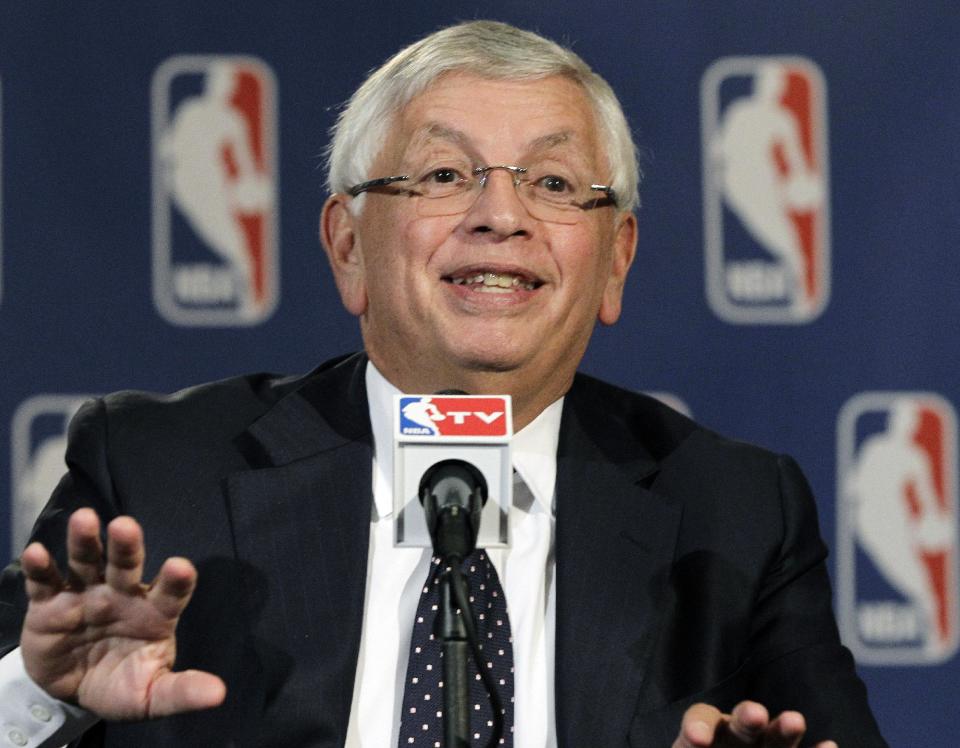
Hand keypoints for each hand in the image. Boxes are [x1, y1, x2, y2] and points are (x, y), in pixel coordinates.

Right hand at [19, 508, 225, 719]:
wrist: (74, 692)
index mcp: (155, 612)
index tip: (180, 567)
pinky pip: (45, 582)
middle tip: (125, 526)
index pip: (171, 591)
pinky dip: (40, 567)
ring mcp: (87, 594)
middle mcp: (123, 594)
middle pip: (127, 565)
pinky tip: (37, 553)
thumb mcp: (152, 695)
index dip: (176, 580)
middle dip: (127, 545)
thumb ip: (182, 691)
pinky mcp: (50, 604)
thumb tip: (218, 694)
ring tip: (85, 519)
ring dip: (85, 542)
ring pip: (88, 562)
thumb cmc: (123, 684)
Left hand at [672, 701, 837, 746]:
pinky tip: (830, 746)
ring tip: (795, 721)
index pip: (700, 719)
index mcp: (703, 735)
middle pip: (741, 725)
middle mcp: (735, 736)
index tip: (698, 738)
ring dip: (784, 729)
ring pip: (774, 737)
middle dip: (747, 718)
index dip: (698, 725)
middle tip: (754, 714)